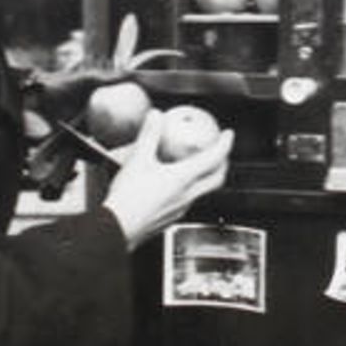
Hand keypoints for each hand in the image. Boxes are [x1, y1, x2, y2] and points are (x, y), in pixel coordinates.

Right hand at [103, 110, 233, 250]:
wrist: (117, 228)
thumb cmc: (128, 198)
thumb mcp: (138, 159)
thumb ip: (149, 135)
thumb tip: (156, 116)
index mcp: (184, 178)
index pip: (214, 159)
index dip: (225, 144)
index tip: (228, 135)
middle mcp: (187, 195)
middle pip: (217, 179)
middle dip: (223, 164)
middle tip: (221, 152)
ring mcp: (181, 209)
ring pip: (205, 192)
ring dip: (209, 178)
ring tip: (202, 168)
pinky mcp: (171, 218)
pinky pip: (189, 201)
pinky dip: (192, 189)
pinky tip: (178, 187)